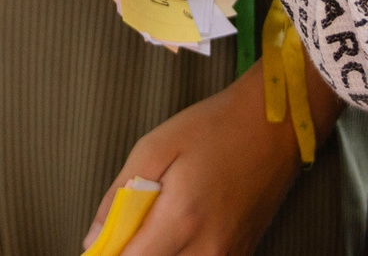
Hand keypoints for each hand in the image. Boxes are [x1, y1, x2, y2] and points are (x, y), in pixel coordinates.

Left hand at [84, 72, 299, 255]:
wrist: (274, 124)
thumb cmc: (212, 128)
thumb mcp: (154, 147)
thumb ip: (119, 196)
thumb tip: (93, 237)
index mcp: (181, 219)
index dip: (110, 252)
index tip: (103, 240)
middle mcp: (208, 249)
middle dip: (134, 252)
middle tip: (130, 227)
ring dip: (158, 253)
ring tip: (156, 225)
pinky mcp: (241, 255)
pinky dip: (182, 254)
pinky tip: (179, 230)